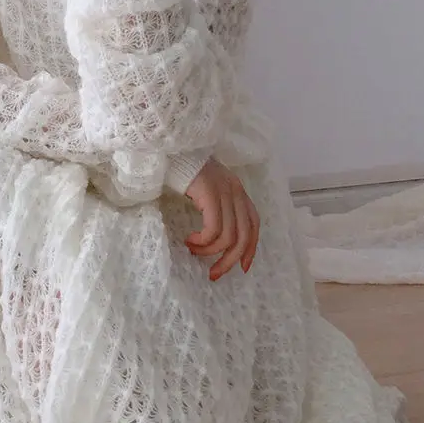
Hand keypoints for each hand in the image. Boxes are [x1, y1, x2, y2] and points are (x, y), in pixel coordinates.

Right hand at [185, 159, 259, 280]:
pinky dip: (203, 241)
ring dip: (210, 251)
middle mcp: (235, 191)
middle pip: (243, 236)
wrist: (170, 148)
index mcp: (237, 190)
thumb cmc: (182, 169)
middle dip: (230, 260)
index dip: (250, 248)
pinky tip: (190, 240)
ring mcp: (224, 192)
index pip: (253, 224)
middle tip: (214, 274)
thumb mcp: (205, 189)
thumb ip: (214, 205)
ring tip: (194, 250)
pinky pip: (214, 228)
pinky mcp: (210, 194)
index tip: (241, 268)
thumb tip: (213, 235)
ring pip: (229, 236)